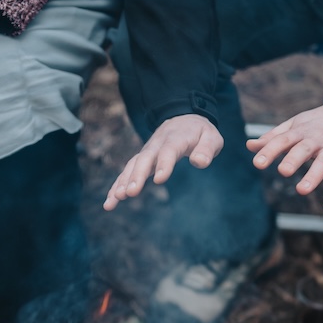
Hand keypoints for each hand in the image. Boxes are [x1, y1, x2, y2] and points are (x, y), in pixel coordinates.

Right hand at [103, 114, 223, 209]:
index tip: (159, 180)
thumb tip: (200, 162)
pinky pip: (127, 172)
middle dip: (136, 176)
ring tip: (115, 200)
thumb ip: (207, 149)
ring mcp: (147, 152)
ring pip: (132, 166)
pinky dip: (117, 186)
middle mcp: (157, 144)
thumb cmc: (200, 133)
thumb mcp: (211, 137)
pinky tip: (110, 202)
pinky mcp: (141, 160)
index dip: (164, 164)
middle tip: (130, 193)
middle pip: (145, 159)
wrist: (183, 119)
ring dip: (122, 182)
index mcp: (176, 138)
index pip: (169, 151)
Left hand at [247, 95, 322, 208]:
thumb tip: (249, 145)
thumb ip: (274, 137)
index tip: (257, 162)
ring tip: (302, 190)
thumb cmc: (319, 122)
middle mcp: (317, 138)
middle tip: (283, 171)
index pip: (283, 139)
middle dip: (294, 159)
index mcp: (301, 131)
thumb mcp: (296, 124)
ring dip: (314, 176)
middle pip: (304, 148)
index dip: (270, 150)